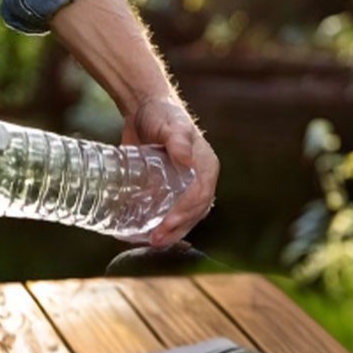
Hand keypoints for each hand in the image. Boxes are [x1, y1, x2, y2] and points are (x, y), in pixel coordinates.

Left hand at [49, 0, 218, 247]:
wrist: (145, 108)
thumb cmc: (160, 114)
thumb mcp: (170, 124)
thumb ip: (177, 139)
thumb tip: (185, 159)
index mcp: (207, 167)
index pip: (200, 197)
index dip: (185, 213)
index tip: (167, 223)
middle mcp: (200, 180)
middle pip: (194, 213)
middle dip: (177, 229)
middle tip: (156, 240)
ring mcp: (186, 187)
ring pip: (185, 218)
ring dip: (171, 233)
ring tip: (153, 243)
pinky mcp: (171, 190)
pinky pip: (172, 213)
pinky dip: (163, 226)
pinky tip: (145, 235)